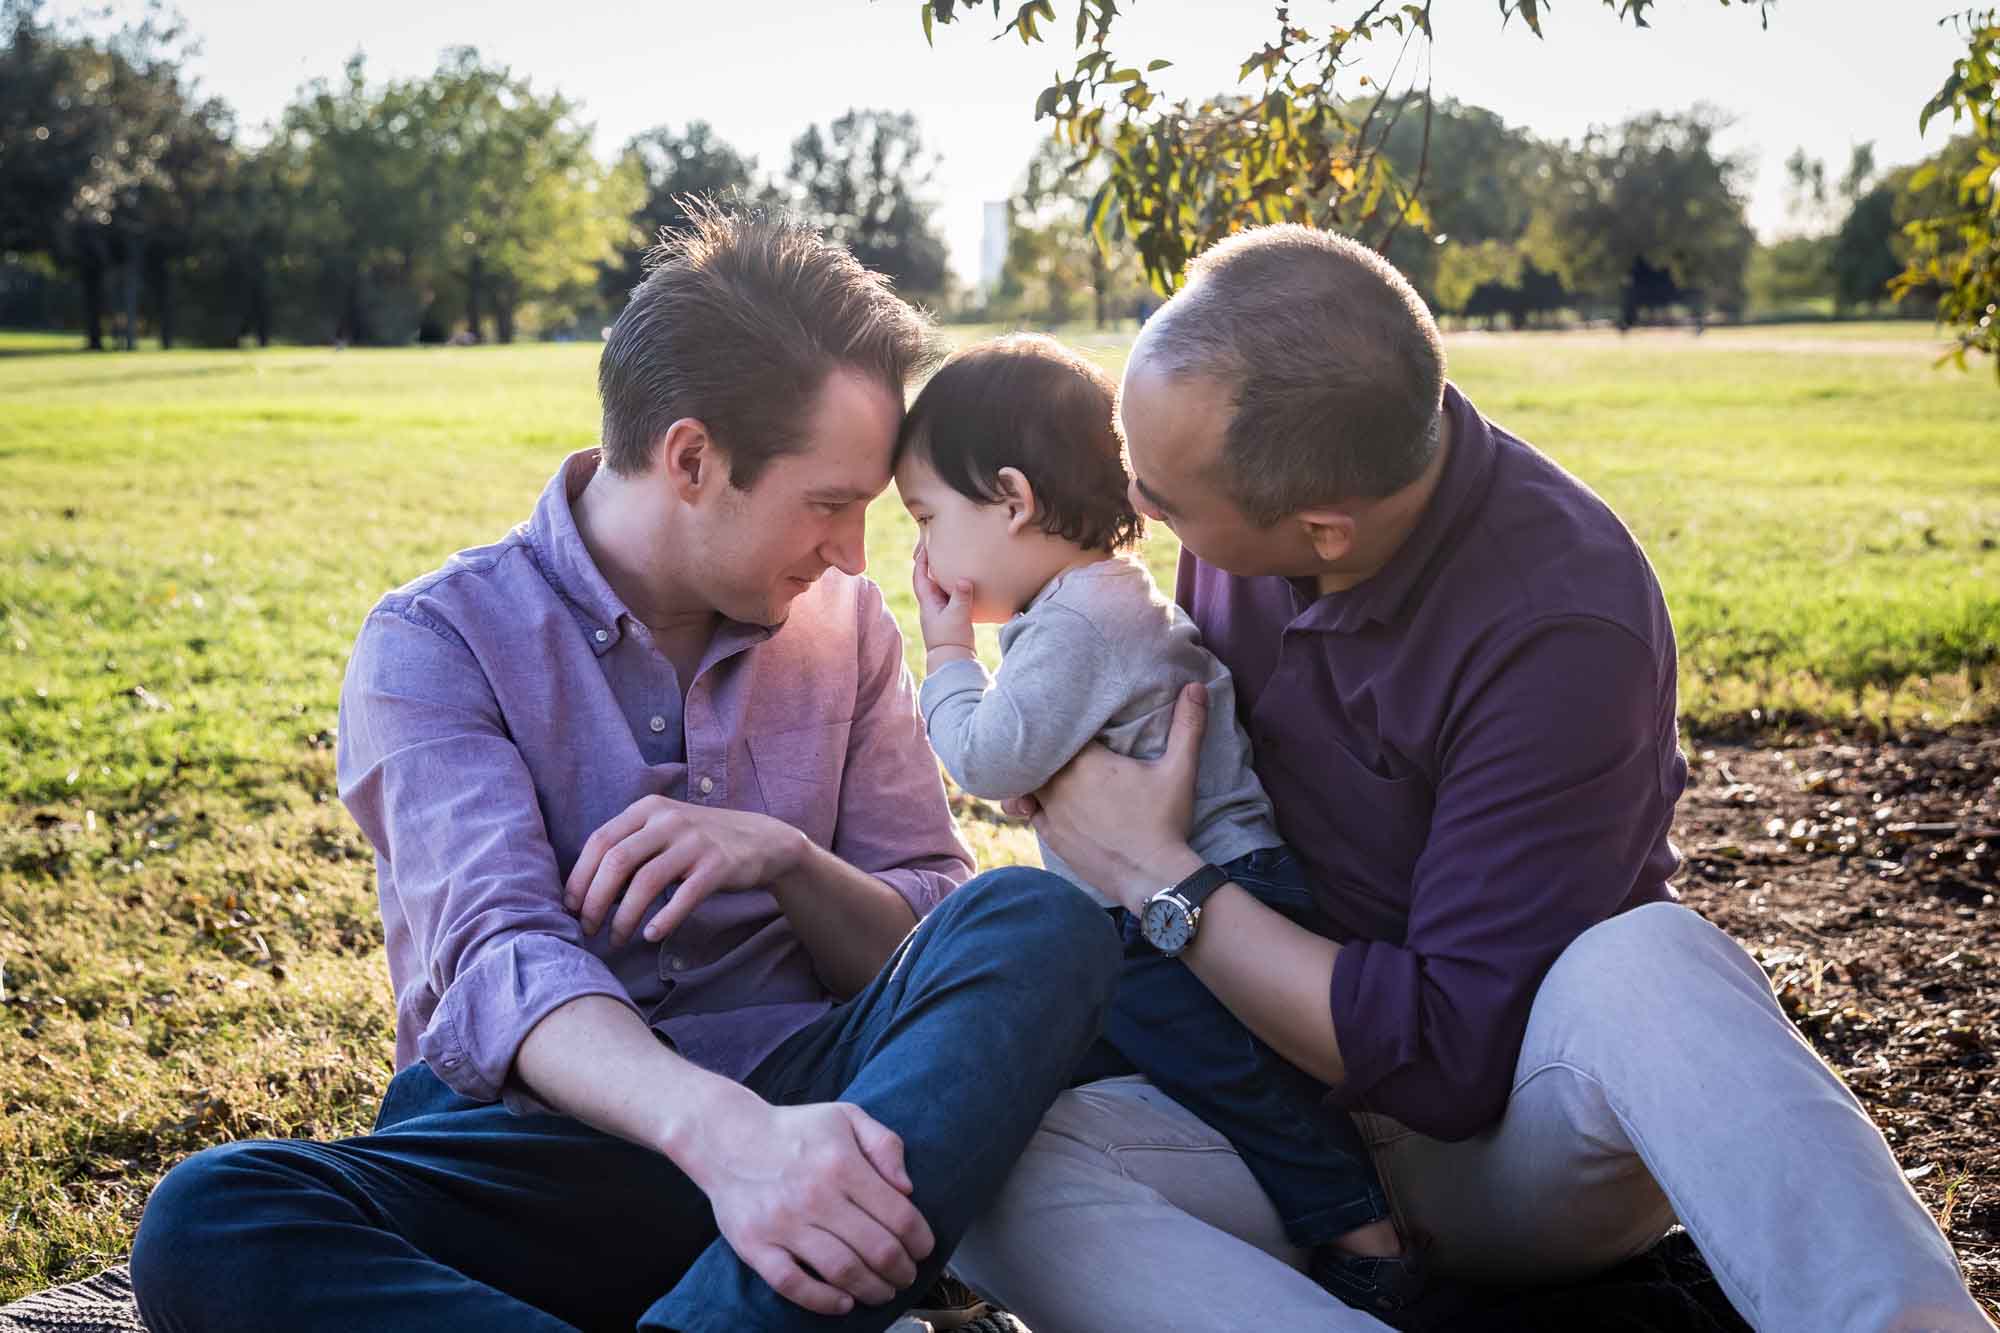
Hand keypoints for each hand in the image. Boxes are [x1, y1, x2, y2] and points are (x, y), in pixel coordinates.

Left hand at [565, 795, 805, 946]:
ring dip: (624, 916)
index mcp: (647, 808)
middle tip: (588, 929)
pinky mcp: (717, 865)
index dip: (579, 877)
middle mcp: (668, 819)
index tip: (571, 907)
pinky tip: (651, 935)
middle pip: (617, 861)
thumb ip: (628, 847)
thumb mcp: (662, 829)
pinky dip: (664, 919)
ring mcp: (694, 841)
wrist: (759, 840)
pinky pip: (684, 896)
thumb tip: (584, 888)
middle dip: (595, 900)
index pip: (600, 841)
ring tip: (615, 939)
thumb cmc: (698, 841)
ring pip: (645, 881)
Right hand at [689, 1092, 935, 1314]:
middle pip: (876, 1249)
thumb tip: (907, 1188)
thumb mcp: (846, 1117)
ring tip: (883, 1291)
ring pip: (842, 1271)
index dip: (920, 1240)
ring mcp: (783, 1224)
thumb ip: (885, 1145)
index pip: (899, 1215)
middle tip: (907, 1275)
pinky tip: (843, 1302)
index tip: (924, 1249)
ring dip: (872, 1289)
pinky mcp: (755, 1246)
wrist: (726, 1137)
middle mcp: (815, 1195)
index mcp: (841, 1164)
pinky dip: (823, 1301)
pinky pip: (793, 1284)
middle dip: (902, 1269)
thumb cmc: (794, 1130)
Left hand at [911, 542, 973, 658]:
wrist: (953, 663)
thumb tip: (963, 578)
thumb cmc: (952, 640)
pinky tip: (965, 585)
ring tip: (953, 563)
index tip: (925, 547)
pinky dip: (955, 589)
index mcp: (928, 603)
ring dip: (944, 577)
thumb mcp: (957, 615)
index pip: (920, 577)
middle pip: (929, 581)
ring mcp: (941, 613)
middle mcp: (932, 607)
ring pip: (940, 590)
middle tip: (939, 551)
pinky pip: (951, 599)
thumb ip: (961, 596)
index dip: (921, 562)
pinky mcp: (951, 619)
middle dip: (932, 566)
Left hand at [1025, 682, 1208, 911]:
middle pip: (1041, 755)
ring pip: (1031, 784)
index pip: (1063, 730)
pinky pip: (1033, 812)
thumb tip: (1196, 686)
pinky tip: (1053, 801)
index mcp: (1086, 761)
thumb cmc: (1165, 822)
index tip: (1077, 723)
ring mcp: (1053, 813)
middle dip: (1050, 748)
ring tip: (1053, 770)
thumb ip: (1187, 726)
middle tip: (1062, 742)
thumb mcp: (1180, 771)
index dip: (1066, 724)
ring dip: (1040, 776)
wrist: (1152, 878)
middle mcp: (1060, 784)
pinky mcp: (1052, 837)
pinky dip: (1038, 804)